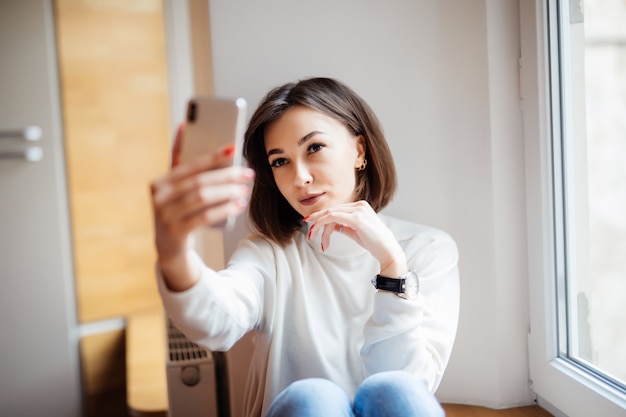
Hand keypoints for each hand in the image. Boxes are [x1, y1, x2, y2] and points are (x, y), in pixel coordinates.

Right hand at [149, 124, 253, 289]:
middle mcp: (158, 197)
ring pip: (203, 198)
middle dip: (227, 175)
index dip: (211, 156)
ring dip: (228, 192)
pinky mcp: (176, 232)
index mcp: (159, 182)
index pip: (189, 165)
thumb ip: (182, 165)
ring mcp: (165, 216)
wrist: (169, 248)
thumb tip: (184, 126)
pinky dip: (225, 209)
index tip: (233, 148)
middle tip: (247, 172)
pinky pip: (205, 217)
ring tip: (244, 189)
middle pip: (198, 181)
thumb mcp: (175, 190)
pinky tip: (238, 204)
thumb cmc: (177, 212)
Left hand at [304, 200, 406, 276]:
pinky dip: (323, 226)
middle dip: (317, 220)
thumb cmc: (374, 243)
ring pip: (330, 214)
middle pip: (331, 210)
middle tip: (308, 230)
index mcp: (360, 206)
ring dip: (319, 226)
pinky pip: (333, 218)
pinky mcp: (356, 218)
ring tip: (313, 238)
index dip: (322, 216)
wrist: (387, 250)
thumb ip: (344, 226)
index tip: (312, 224)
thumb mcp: (356, 231)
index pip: (336, 209)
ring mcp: (358, 210)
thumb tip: (332, 226)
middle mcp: (359, 205)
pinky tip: (320, 237)